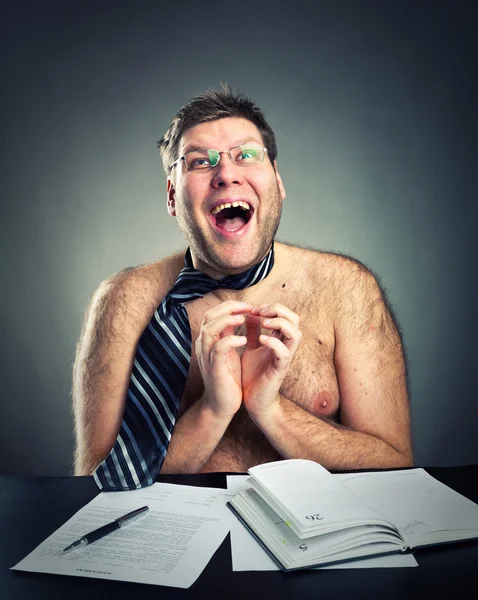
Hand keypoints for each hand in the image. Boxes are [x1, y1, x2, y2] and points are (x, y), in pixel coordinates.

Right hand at [195, 301, 250, 417]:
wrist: (221, 405)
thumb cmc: (227, 377)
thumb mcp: (229, 351)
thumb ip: (229, 333)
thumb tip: (239, 314)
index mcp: (208, 340)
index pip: (214, 313)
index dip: (231, 306)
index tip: (249, 306)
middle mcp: (204, 345)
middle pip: (209, 316)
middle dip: (230, 308)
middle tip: (249, 307)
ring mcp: (206, 356)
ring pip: (209, 328)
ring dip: (227, 320)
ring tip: (244, 318)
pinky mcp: (214, 368)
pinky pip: (218, 348)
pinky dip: (230, 340)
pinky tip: (244, 339)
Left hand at [241, 303, 301, 417]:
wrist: (252, 400)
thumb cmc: (253, 374)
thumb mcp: (251, 347)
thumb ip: (253, 331)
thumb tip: (250, 312)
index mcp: (279, 339)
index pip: (286, 314)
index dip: (272, 307)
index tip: (254, 309)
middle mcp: (285, 346)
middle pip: (295, 319)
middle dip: (279, 310)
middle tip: (261, 312)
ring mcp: (284, 358)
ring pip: (296, 334)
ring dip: (279, 324)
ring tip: (263, 323)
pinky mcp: (280, 370)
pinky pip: (284, 353)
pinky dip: (274, 342)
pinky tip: (261, 340)